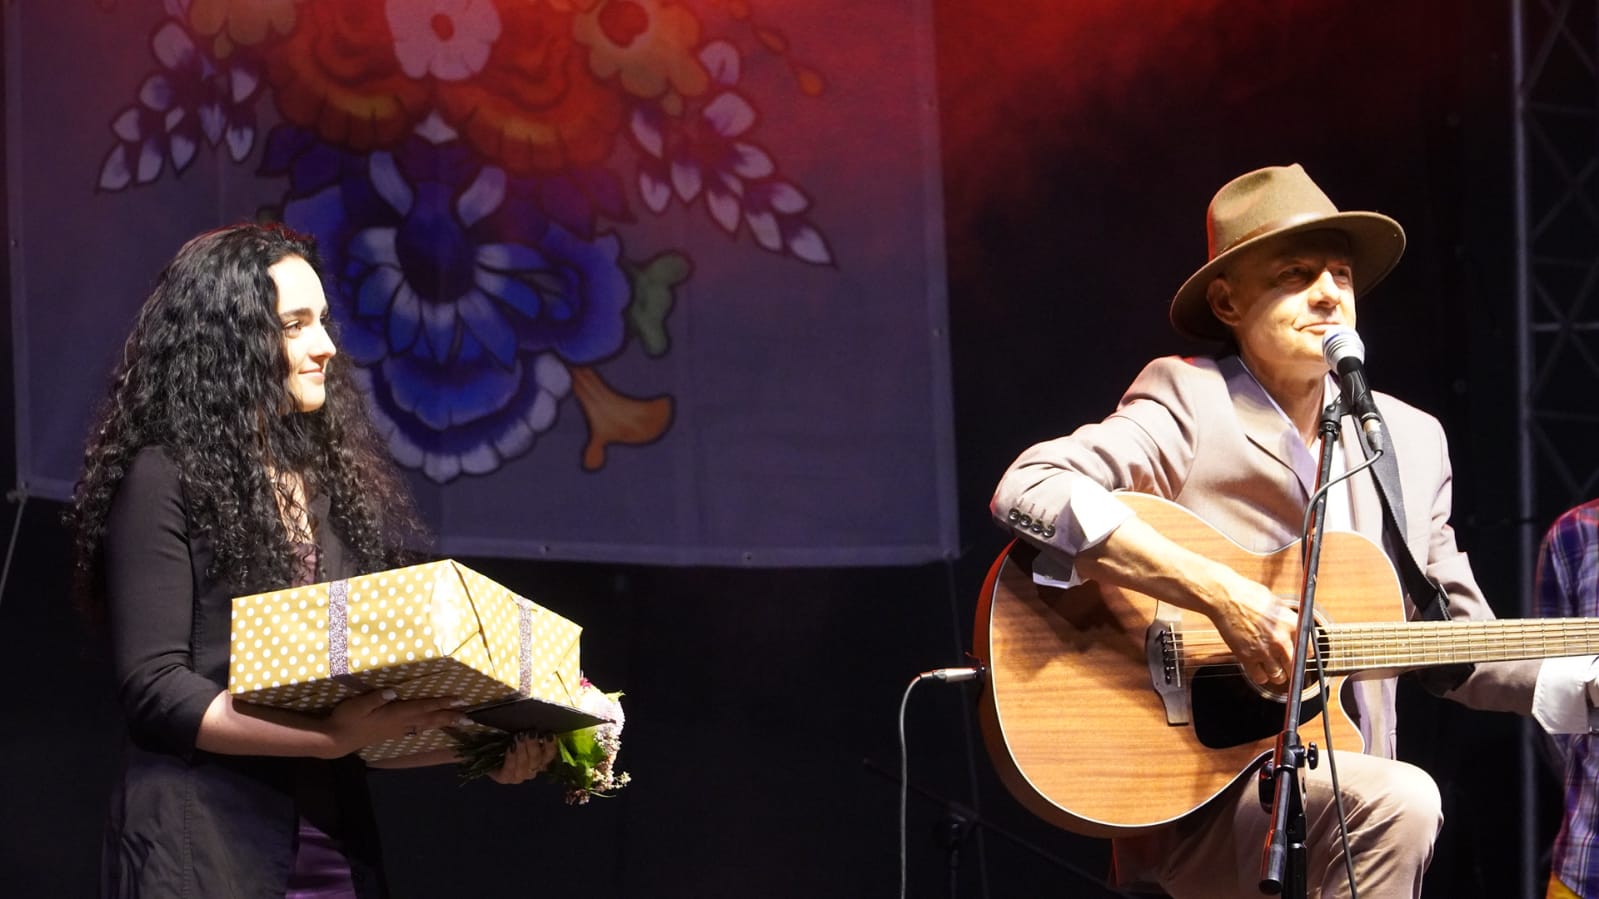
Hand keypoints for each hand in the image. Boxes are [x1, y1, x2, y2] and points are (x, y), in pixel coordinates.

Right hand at [319, 689, 468, 758]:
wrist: (336, 740)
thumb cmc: (346, 718)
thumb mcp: (357, 705)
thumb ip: (375, 698)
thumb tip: (393, 692)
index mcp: (395, 714)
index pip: (424, 707)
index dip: (442, 704)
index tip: (461, 701)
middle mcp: (401, 723)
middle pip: (430, 719)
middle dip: (451, 717)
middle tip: (470, 719)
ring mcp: (397, 730)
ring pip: (426, 725)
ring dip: (443, 722)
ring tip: (458, 722)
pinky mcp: (392, 733)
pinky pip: (417, 729)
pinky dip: (429, 726)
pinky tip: (432, 726)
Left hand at [488, 733, 557, 784]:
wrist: (482, 744)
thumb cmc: (505, 733)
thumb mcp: (519, 728)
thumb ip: (533, 727)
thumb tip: (549, 718)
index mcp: (540, 757)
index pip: (550, 755)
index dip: (551, 746)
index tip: (549, 734)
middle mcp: (531, 768)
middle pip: (538, 762)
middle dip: (534, 746)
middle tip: (530, 732)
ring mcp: (518, 776)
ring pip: (525, 768)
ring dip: (522, 752)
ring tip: (518, 737)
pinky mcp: (505, 778)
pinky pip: (510, 771)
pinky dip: (511, 759)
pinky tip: (510, 747)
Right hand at [1208, 571, 1299, 686]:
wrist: (1224, 597)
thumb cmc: (1248, 595)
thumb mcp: (1276, 604)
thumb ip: (1289, 619)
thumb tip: (1299, 629)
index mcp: (1291, 624)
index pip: (1308, 650)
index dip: (1303, 654)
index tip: (1299, 655)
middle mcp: (1281, 640)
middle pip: (1295, 666)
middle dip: (1291, 667)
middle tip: (1286, 665)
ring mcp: (1264, 650)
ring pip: (1278, 676)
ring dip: (1277, 675)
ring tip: (1273, 670)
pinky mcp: (1247, 657)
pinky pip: (1259, 677)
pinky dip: (1261, 677)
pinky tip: (1259, 670)